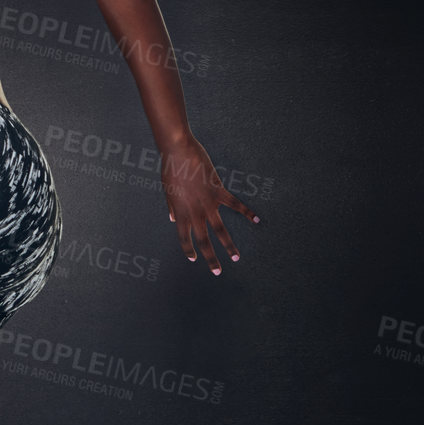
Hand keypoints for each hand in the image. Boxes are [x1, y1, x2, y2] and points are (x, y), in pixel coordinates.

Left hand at [160, 135, 259, 274]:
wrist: (178, 152)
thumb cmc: (170, 169)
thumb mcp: (167, 191)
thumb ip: (172, 207)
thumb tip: (172, 219)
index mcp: (180, 213)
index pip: (184, 238)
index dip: (189, 250)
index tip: (194, 258)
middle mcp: (194, 212)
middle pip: (203, 241)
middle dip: (211, 259)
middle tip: (218, 272)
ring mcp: (207, 203)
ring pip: (220, 230)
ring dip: (229, 246)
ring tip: (236, 258)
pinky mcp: (218, 191)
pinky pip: (235, 204)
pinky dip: (246, 212)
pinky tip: (256, 220)